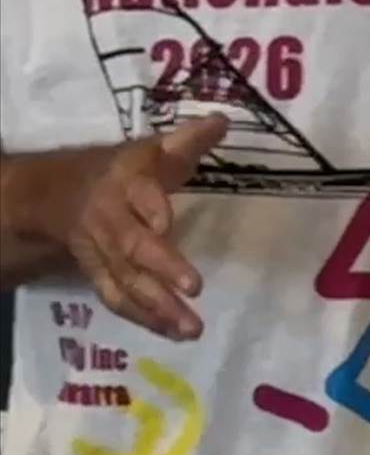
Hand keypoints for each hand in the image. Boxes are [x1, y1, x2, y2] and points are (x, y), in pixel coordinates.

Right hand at [56, 115, 227, 341]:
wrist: (62, 195)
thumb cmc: (125, 170)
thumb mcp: (153, 150)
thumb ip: (189, 140)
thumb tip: (224, 120)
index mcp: (126, 183)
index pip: (138, 193)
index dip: (150, 207)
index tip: (166, 221)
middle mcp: (111, 220)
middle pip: (132, 246)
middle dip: (161, 267)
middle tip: (194, 287)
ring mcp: (102, 253)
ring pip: (125, 281)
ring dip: (157, 306)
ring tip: (192, 327)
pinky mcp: (100, 276)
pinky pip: (119, 300)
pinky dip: (146, 319)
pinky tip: (176, 334)